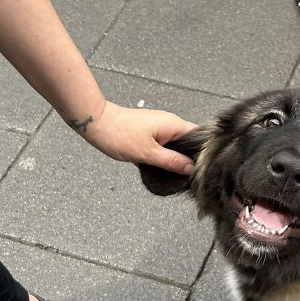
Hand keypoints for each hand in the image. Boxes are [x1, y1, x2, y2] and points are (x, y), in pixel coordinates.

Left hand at [82, 100, 197, 174]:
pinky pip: (164, 146)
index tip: (202, 169)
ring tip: (174, 174)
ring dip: (174, 158)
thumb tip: (190, 169)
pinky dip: (163, 156)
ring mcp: (159, 127)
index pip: (199, 137)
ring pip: (175, 145)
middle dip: (188, 159)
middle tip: (188, 176)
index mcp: (173, 124)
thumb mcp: (148, 153)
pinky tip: (160, 167)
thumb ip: (171, 162)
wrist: (96, 124)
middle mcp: (169, 123)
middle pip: (188, 142)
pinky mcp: (150, 133)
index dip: (203, 153)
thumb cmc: (119, 134)